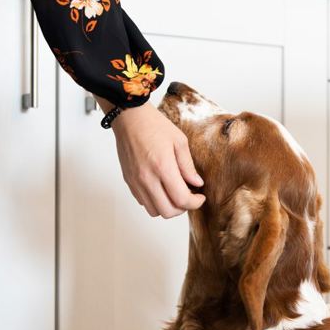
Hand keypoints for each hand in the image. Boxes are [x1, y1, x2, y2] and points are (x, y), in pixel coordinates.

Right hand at [109, 102, 205, 218]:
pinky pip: (143, 202)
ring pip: (154, 211)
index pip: (181, 199)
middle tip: (189, 197)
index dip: (194, 203)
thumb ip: (188, 166)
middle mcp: (147, 178)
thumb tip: (197, 184)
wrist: (129, 118)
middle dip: (182, 208)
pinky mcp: (129, 181)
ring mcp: (136, 182)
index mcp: (162, 167)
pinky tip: (161, 188)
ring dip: (167, 207)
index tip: (200, 197)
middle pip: (167, 211)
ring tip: (174, 193)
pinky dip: (155, 201)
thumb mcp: (179, 141)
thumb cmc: (154, 125)